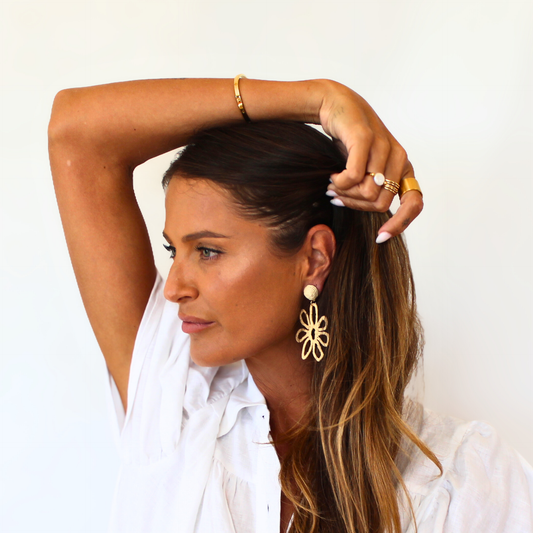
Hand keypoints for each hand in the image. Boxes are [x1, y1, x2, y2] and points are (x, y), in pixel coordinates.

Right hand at [318, 81, 422, 242]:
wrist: (336, 105)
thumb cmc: (350, 141)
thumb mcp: (366, 168)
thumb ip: (372, 189)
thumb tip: (372, 216)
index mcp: (402, 167)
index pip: (415, 203)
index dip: (400, 224)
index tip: (379, 237)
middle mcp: (399, 157)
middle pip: (380, 204)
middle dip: (356, 205)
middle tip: (338, 196)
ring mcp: (384, 147)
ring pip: (368, 193)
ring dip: (345, 194)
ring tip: (334, 184)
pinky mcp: (365, 139)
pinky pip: (354, 177)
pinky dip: (340, 183)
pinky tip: (332, 177)